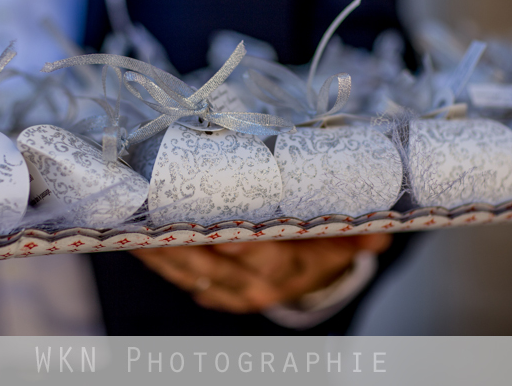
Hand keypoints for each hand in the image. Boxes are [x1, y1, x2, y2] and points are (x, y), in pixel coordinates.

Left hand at [131, 234, 390, 313]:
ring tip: (133, 227)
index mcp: (287, 266)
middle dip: (178, 241)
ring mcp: (236, 292)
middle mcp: (257, 284)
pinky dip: (164, 266)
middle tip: (148, 216)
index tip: (202, 219)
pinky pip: (186, 283)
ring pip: (191, 274)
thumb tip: (379, 232)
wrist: (317, 278)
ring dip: (161, 253)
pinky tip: (142, 246)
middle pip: (212, 263)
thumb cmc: (326, 245)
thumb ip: (355, 232)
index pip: (256, 252)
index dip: (230, 240)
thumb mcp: (344, 237)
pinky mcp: (222, 295)